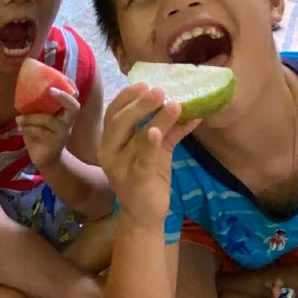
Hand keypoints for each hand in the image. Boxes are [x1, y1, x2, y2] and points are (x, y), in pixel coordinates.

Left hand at [16, 87, 79, 171]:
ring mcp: (63, 133)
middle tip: (50, 90)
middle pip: (74, 107)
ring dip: (30, 118)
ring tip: (18, 119)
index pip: (73, 95)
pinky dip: (27, 129)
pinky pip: (40, 132)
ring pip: (48, 120)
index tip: (55, 77)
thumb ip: (38, 106)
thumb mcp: (40, 117)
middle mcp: (68, 121)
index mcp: (65, 112)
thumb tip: (23, 87)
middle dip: (63, 97)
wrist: (45, 159)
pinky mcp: (55, 144)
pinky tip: (20, 129)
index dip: (68, 85)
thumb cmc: (41, 134)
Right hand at [99, 84, 198, 226]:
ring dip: (155, 119)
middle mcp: (109, 152)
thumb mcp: (157, 149)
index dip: (127, 97)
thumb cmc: (148, 176)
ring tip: (174, 105)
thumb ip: (168, 128)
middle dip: (140, 104)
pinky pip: (142, 161)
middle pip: (120, 121)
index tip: (145, 84)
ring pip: (135, 138)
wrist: (145, 214)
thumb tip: (188, 104)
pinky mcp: (135, 182)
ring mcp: (120, 168)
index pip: (113, 112)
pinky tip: (157, 132)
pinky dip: (149, 145)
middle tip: (160, 91)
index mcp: (110, 141)